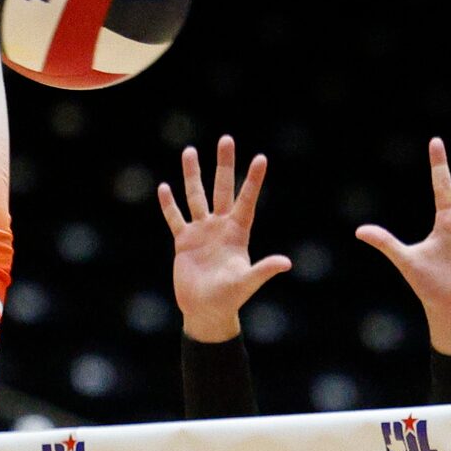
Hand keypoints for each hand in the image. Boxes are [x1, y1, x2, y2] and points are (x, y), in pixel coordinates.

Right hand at [161, 138, 294, 342]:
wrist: (206, 311)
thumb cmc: (229, 299)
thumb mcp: (247, 282)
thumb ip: (264, 270)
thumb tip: (286, 263)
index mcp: (238, 233)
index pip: (247, 200)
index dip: (253, 180)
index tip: (260, 158)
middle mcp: (220, 227)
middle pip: (222, 189)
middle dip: (224, 165)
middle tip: (226, 139)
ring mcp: (201, 232)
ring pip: (196, 196)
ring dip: (193, 175)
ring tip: (190, 150)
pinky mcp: (183, 241)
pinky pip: (175, 218)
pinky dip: (169, 204)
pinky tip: (164, 187)